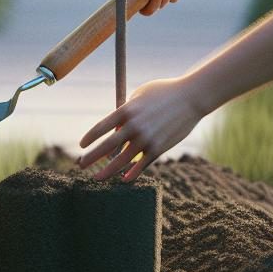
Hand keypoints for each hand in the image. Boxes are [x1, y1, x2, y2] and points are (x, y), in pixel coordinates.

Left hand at [76, 76, 202, 181]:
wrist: (191, 97)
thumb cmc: (165, 92)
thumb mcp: (142, 94)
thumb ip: (128, 110)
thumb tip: (118, 130)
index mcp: (127, 110)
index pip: (102, 127)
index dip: (90, 137)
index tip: (82, 145)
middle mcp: (134, 126)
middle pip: (107, 146)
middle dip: (91, 157)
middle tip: (80, 164)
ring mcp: (146, 139)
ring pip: (121, 161)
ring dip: (107, 171)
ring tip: (96, 177)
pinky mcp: (158, 148)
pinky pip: (141, 165)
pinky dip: (131, 173)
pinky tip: (124, 179)